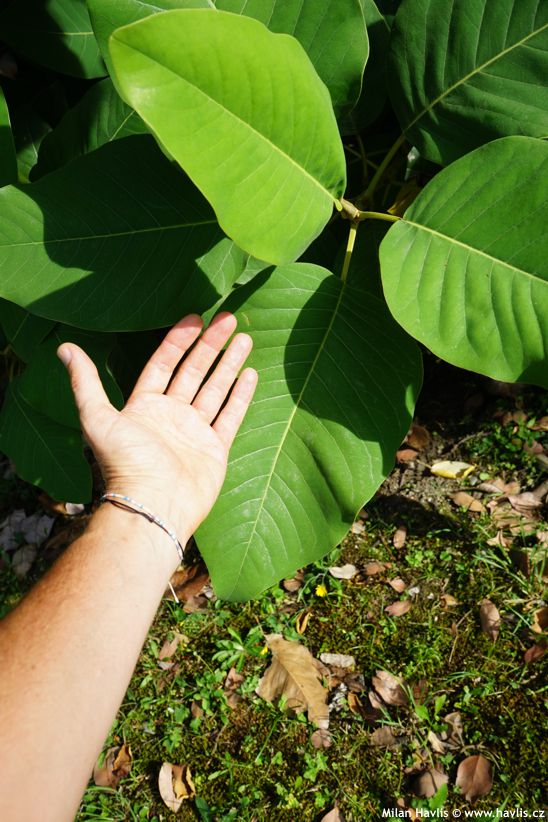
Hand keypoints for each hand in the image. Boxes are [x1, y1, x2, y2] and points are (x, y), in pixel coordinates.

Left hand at [57, 313, 256, 538]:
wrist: (153, 506)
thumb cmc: (125, 464)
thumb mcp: (98, 418)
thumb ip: (86, 383)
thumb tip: (64, 348)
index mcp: (144, 406)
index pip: (164, 364)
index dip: (179, 340)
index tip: (196, 317)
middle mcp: (170, 416)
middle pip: (193, 372)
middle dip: (211, 345)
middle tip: (228, 319)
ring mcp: (194, 432)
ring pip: (215, 389)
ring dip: (229, 364)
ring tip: (245, 338)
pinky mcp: (215, 449)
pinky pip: (230, 416)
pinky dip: (240, 396)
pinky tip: (251, 374)